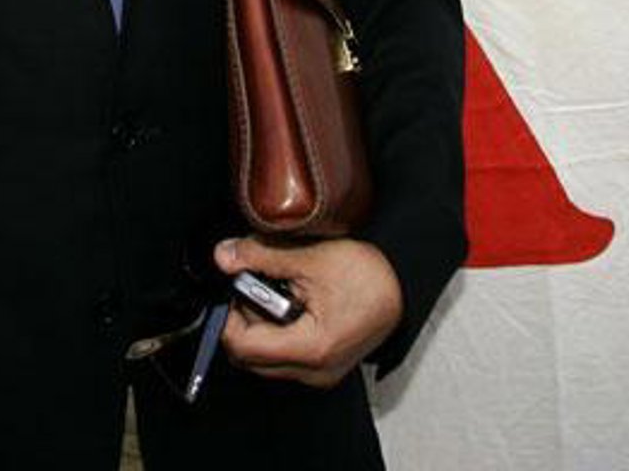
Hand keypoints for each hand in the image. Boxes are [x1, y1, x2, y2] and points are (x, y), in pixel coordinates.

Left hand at [214, 235, 403, 386]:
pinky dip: (277, 329)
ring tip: (276, 287)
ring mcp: (321, 372)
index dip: (227, 316)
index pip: (244, 347)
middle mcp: (315, 371)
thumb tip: (225, 256)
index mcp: (311, 349)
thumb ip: (261, 256)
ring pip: (267, 357)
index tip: (227, 287)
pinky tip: (289, 300)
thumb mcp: (308, 257)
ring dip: (260, 322)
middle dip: (243, 317)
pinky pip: (286, 356)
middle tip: (251, 282)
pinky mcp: (324, 365)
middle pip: (252, 356)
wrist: (403, 283)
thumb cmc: (368, 274)